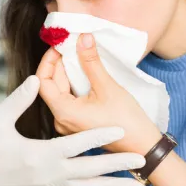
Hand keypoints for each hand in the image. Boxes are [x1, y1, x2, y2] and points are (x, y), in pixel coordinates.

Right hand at [0, 75, 145, 185]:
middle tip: (142, 160)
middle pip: (92, 171)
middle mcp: (50, 175)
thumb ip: (19, 99)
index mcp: (40, 155)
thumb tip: (38, 78)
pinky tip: (113, 184)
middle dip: (119, 166)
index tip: (120, 129)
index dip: (100, 135)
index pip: (77, 145)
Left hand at [37, 33, 161, 155]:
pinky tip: (84, 72)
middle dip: (60, 64)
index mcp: (63, 113)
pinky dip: (74, 84)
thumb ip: (91, 61)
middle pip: (51, 86)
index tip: (60, 46)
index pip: (43, 82)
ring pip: (61, 92)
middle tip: (72, 45)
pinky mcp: (78, 123)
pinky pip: (70, 99)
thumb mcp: (107, 87)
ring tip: (79, 55)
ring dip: (68, 73)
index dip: (48, 61)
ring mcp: (69, 123)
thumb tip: (83, 38)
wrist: (143, 147)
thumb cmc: (126, 121)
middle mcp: (61, 120)